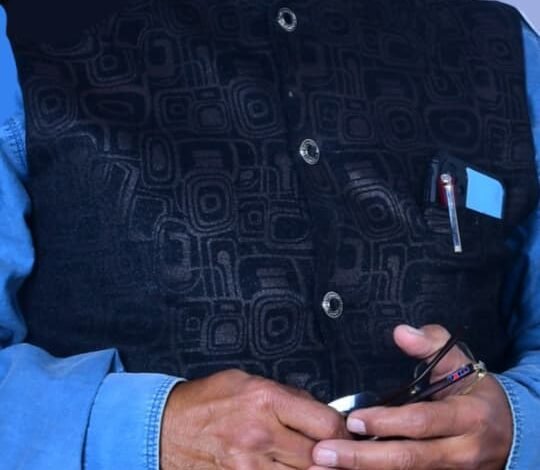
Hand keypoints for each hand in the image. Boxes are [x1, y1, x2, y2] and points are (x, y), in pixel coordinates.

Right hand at [161, 369, 349, 468]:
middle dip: (334, 456)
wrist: (166, 426)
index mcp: (266, 400)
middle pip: (321, 455)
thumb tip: (318, 411)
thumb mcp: (248, 381)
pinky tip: (291, 467)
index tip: (346, 435)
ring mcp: (250, 464)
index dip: (343, 432)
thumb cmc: (207, 401)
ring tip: (316, 462)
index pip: (326, 422)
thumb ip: (286, 396)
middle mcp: (261, 434)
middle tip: (338, 453)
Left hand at [310, 325, 512, 469]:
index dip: (386, 423)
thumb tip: (400, 332)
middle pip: (407, 459)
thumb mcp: (461, 363)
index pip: (421, 421)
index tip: (353, 420)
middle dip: (362, 458)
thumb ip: (432, 344)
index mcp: (466, 417)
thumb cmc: (475, 393)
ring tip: (324, 468)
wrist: (511, 433)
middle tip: (324, 453)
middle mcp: (460, 452)